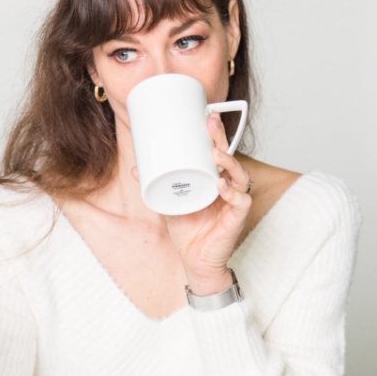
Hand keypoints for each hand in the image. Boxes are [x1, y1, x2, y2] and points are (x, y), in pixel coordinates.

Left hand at [165, 112, 252, 294]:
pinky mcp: (237, 218)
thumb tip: (135, 169)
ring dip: (229, 162)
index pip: (216, 151)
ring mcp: (233, 201)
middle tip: (210, 122)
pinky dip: (233, 193)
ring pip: (239, 175)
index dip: (214, 133)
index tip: (205, 114)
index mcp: (212, 179)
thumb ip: (155, 186)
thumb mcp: (167, 204)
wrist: (195, 261)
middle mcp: (226, 186)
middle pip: (229, 156)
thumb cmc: (187, 230)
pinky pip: (241, 202)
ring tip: (216, 154)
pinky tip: (223, 186)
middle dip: (221, 137)